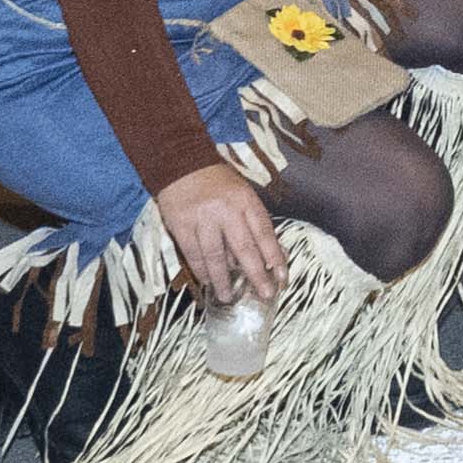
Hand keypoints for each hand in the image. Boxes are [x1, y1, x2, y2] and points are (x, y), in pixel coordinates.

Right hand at [154, 166, 282, 310]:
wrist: (180, 164)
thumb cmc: (217, 183)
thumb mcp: (243, 194)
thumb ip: (255, 222)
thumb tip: (272, 257)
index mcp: (245, 200)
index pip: (264, 232)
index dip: (275, 257)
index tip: (282, 278)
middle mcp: (226, 209)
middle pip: (244, 248)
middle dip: (256, 275)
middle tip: (264, 295)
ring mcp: (202, 218)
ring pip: (216, 256)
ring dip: (223, 280)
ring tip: (228, 297)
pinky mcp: (181, 225)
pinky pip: (193, 255)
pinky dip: (201, 271)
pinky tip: (207, 282)